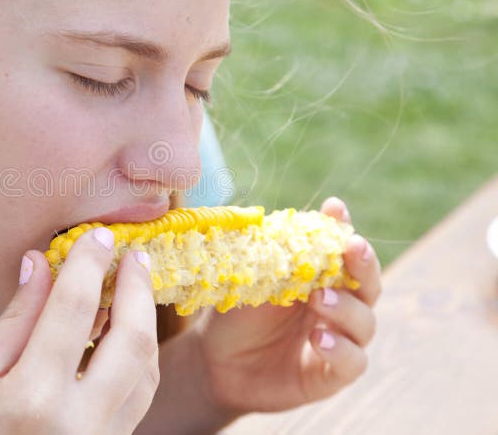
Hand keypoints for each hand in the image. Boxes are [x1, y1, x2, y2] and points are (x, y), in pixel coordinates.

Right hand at [0, 228, 158, 434]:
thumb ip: (12, 321)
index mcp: (32, 399)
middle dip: (137, 288)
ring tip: (133, 288)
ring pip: (146, 371)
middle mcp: (79, 424)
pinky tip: (124, 335)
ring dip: (144, 323)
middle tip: (134, 255)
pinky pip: (140, 398)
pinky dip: (139, 359)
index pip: (72, 311)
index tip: (100, 236)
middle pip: (130, 340)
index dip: (88, 264)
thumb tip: (39, 264)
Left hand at [194, 197, 381, 414]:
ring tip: (320, 298)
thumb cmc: (236, 316)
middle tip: (353, 248)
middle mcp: (338, 308)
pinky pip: (352, 363)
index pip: (344, 253)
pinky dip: (340, 349)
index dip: (343, 230)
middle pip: (368, 285)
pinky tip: (318, 339)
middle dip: (364, 265)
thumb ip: (274, 254)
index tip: (335, 209)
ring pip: (365, 323)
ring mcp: (339, 341)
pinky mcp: (330, 376)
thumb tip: (282, 216)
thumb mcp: (252, 281)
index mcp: (321, 279)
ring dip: (347, 308)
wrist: (215, 363)